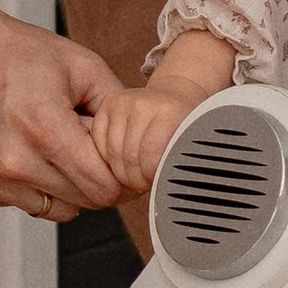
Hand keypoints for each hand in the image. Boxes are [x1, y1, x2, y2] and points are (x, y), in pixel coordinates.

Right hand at [0, 0, 122, 219]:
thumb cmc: (8, 50)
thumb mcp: (79, 65)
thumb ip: (116, 108)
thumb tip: (138, 141)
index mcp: (45, 131)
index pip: (104, 190)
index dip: (118, 175)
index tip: (116, 158)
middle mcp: (14, 164)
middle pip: (83, 204)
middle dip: (93, 177)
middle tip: (82, 143)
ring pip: (54, 210)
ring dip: (62, 185)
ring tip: (49, 144)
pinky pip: (22, 202)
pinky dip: (30, 183)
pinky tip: (19, 147)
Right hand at [89, 80, 202, 195]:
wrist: (174, 97)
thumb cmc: (183, 126)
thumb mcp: (188, 145)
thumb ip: (176, 165)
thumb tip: (164, 190)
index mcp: (168, 111)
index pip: (150, 158)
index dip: (151, 178)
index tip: (158, 182)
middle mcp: (142, 103)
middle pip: (128, 158)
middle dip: (135, 179)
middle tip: (145, 182)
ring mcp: (121, 103)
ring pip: (111, 155)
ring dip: (121, 173)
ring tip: (135, 174)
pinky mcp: (106, 106)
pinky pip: (99, 145)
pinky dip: (108, 158)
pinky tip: (122, 159)